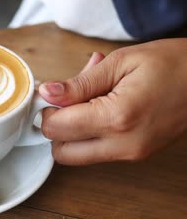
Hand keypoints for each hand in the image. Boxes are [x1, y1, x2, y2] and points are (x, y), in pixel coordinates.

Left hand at [39, 38, 186, 164]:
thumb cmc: (172, 64)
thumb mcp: (120, 63)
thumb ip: (79, 83)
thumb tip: (47, 93)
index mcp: (117, 118)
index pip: (57, 129)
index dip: (46, 111)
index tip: (51, 94)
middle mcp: (123, 145)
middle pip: (62, 152)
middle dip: (55, 126)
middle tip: (65, 99)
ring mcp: (131, 154)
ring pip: (77, 156)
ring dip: (71, 132)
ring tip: (88, 99)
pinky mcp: (136, 154)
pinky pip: (97, 152)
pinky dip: (89, 133)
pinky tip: (100, 106)